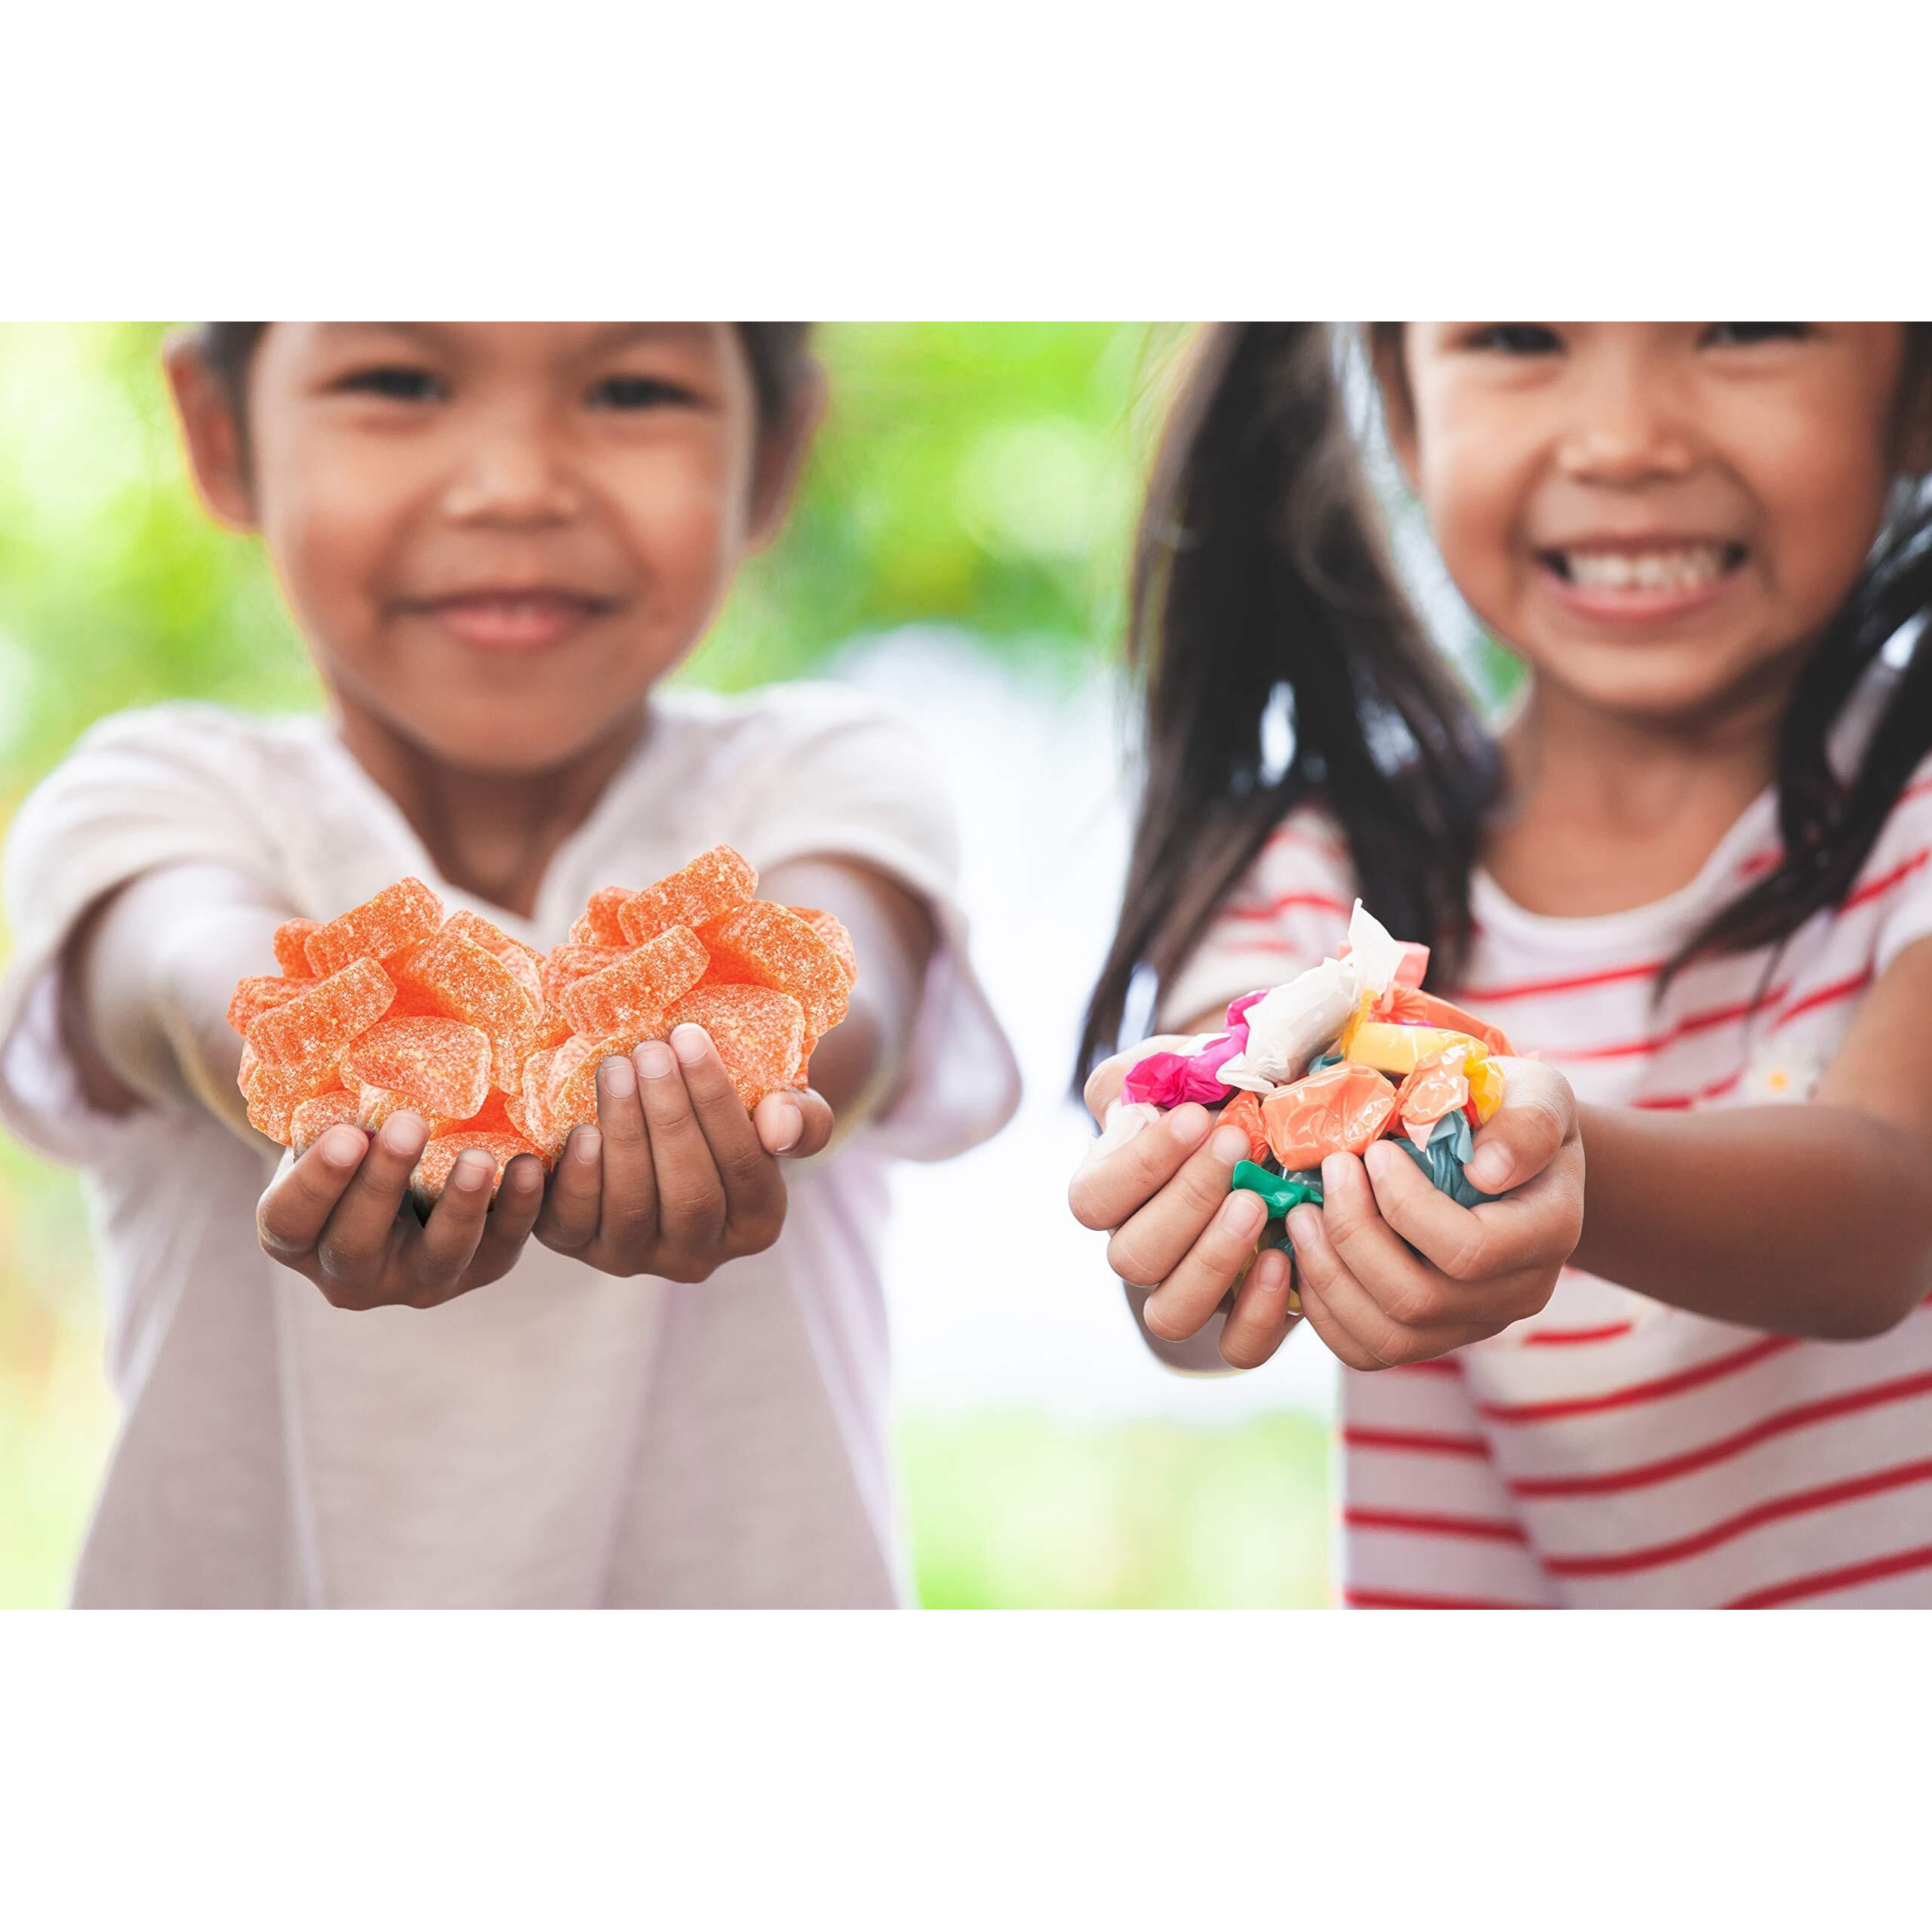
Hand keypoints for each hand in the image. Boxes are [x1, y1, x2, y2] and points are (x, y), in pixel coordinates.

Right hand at [257, 1111, 546, 1310]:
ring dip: (459, 1206)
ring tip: (477, 1158)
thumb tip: (332, 1034)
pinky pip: (502, 1248)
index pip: (290, 1220)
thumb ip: (323, 1103)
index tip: (346, 1134)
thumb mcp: (325, 1123)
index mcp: (298, 1237)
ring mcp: (418, 1281)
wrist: (408, 1168)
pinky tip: (530, 1168)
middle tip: (409, 1124)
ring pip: (438, 1257)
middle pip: (357, 1243)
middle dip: (384, 1183)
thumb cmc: (353, 1133)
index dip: (316, 1183)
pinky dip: (519, 1210)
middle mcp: (352, 1275)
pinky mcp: (480, 1270)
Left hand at [532, 1022, 832, 1281]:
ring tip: (615, 1069)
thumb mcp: (780, 1111)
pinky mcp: (581, 1247)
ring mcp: (637, 1257)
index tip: (692, 1038)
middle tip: (650, 1050)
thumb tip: (778, 1128)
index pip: (744, 1167)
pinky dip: (580, 1177)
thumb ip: (800, 1118)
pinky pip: (576, 1224)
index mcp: (756, 1224)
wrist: (660, 1131)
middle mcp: (700, 1255)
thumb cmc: (731, 1116)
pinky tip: (582, 1128)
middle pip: (690, 1194)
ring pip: (632, 1207)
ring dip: (624, 1132)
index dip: (718, 1103)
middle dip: (669, 1116)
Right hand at [1070, 1039, 1300, 1370]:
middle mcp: (1137, 1249)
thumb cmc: (1214, 1093)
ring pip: (1171, 1312)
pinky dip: (1259, 1310)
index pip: (1092, 1200)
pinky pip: (1237, 1347)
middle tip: (1237, 1145)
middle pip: (1131, 1257)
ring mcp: (1186, 1290)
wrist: (1272, 1132)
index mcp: (1109, 1192)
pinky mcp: (1242, 1320)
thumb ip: (1161, 1067)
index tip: (1192, 1117)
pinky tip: (1285, 1256)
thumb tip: (1168, 1093)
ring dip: (1213, 1258)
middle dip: (1186, 1199)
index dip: (1138, 1167)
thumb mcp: (1178, 1065)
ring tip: (1258, 1203)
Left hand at [1288, 1057, 1583, 1368]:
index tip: (1375, 1152)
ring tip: (1301, 1214)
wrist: (1508, 1151)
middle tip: (1327, 1172)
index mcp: (1548, 1234)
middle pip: (1417, 1300)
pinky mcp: (1431, 1335)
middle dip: (1353, 1235)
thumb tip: (1487, 1170)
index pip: (1470, 1251)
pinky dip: (1323, 1309)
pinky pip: (1367, 1351)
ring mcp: (1472, 1323)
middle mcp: (1518, 1294)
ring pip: (1387, 1336)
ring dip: (1328, 1274)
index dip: (1406, 1206)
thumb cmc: (1513, 1112)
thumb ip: (1527, 1125)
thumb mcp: (1536, 1095)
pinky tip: (1305, 1254)